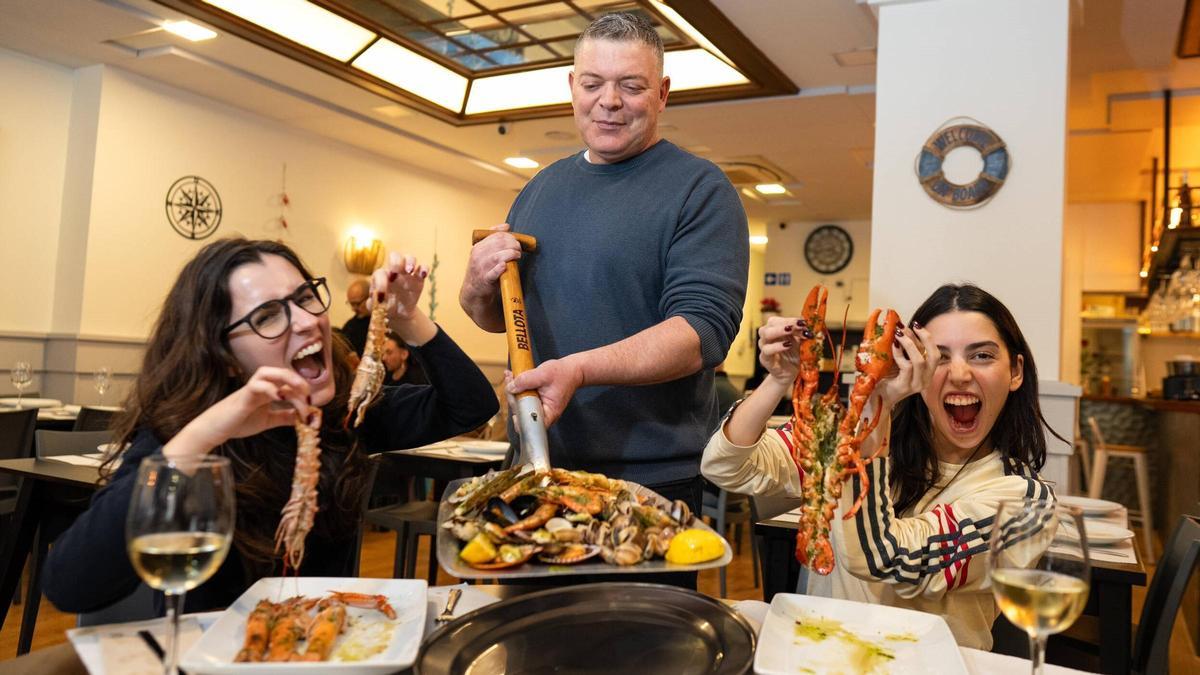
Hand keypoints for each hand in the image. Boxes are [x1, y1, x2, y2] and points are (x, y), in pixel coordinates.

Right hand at [167, 367, 311, 459]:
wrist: (216, 429)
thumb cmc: (239, 422)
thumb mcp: (268, 420)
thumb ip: (284, 417)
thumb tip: (304, 418)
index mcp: (267, 390)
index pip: (288, 384)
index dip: (303, 394)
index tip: (312, 410)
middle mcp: (260, 386)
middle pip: (280, 371)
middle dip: (298, 380)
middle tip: (309, 396)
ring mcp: (251, 389)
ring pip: (267, 372)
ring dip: (286, 378)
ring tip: (299, 391)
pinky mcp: (243, 396)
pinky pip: (256, 385)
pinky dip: (269, 388)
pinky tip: (279, 397)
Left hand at [372, 252, 425, 320]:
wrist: (399, 311)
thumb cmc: (385, 306)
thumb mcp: (377, 308)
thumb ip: (374, 303)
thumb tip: (377, 299)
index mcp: (381, 276)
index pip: (380, 274)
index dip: (381, 283)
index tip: (383, 296)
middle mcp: (394, 271)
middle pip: (394, 256)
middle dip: (396, 262)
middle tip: (396, 272)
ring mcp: (407, 273)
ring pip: (409, 258)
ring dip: (410, 261)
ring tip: (410, 270)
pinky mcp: (418, 277)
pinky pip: (423, 267)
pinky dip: (424, 268)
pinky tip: (424, 275)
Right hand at [462, 224, 521, 301]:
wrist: (474, 291)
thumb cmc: (483, 270)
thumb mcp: (484, 252)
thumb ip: (494, 238)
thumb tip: (506, 226)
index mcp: (478, 247)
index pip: (497, 235)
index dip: (510, 237)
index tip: (517, 242)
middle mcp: (478, 256)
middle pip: (499, 244)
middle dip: (513, 245)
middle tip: (519, 250)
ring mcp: (480, 268)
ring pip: (497, 256)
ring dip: (511, 254)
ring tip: (517, 256)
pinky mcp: (484, 280)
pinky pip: (492, 273)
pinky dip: (499, 268)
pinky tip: (505, 266)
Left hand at [506, 357, 583, 426]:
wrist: (571, 371)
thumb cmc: (563, 374)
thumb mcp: (544, 374)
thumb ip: (526, 380)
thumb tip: (510, 388)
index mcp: (549, 412)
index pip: (531, 424)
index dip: (519, 417)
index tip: (514, 404)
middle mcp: (543, 413)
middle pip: (521, 412)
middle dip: (512, 396)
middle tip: (510, 380)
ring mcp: (538, 408)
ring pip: (520, 404)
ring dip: (513, 390)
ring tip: (511, 376)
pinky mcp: (535, 402)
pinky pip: (522, 398)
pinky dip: (517, 388)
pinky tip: (514, 378)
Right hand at [758, 315, 803, 386]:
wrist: (789, 373)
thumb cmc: (793, 356)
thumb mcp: (800, 342)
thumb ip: (803, 333)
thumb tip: (811, 325)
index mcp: (774, 330)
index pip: (777, 320)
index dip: (789, 319)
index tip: (803, 322)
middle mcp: (767, 337)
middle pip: (770, 324)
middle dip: (785, 323)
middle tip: (799, 325)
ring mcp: (764, 347)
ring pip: (765, 334)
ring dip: (779, 330)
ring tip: (791, 331)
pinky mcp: (765, 359)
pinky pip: (767, 350)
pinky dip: (777, 346)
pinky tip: (788, 345)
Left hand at [872, 323, 937, 409]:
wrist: (877, 397)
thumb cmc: (887, 377)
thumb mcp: (899, 361)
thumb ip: (904, 348)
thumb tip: (902, 327)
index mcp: (927, 373)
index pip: (935, 353)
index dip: (928, 338)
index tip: (917, 325)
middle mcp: (925, 379)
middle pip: (934, 356)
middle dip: (925, 338)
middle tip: (911, 326)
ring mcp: (917, 384)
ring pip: (920, 361)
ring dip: (909, 344)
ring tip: (898, 333)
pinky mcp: (905, 386)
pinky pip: (906, 366)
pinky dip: (899, 354)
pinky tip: (893, 346)